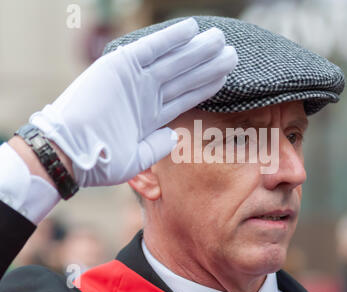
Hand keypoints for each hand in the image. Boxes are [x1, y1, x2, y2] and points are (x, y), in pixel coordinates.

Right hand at [29, 18, 237, 186]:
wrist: (68, 153)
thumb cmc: (99, 162)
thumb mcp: (137, 159)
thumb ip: (157, 146)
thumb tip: (174, 135)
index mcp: (151, 115)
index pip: (186, 96)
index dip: (206, 85)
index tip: (226, 75)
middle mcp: (146, 95)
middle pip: (185, 76)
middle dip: (209, 64)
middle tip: (233, 54)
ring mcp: (134, 80)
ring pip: (174, 61)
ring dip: (197, 50)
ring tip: (221, 40)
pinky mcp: (120, 66)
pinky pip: (150, 48)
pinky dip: (170, 38)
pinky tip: (191, 29)